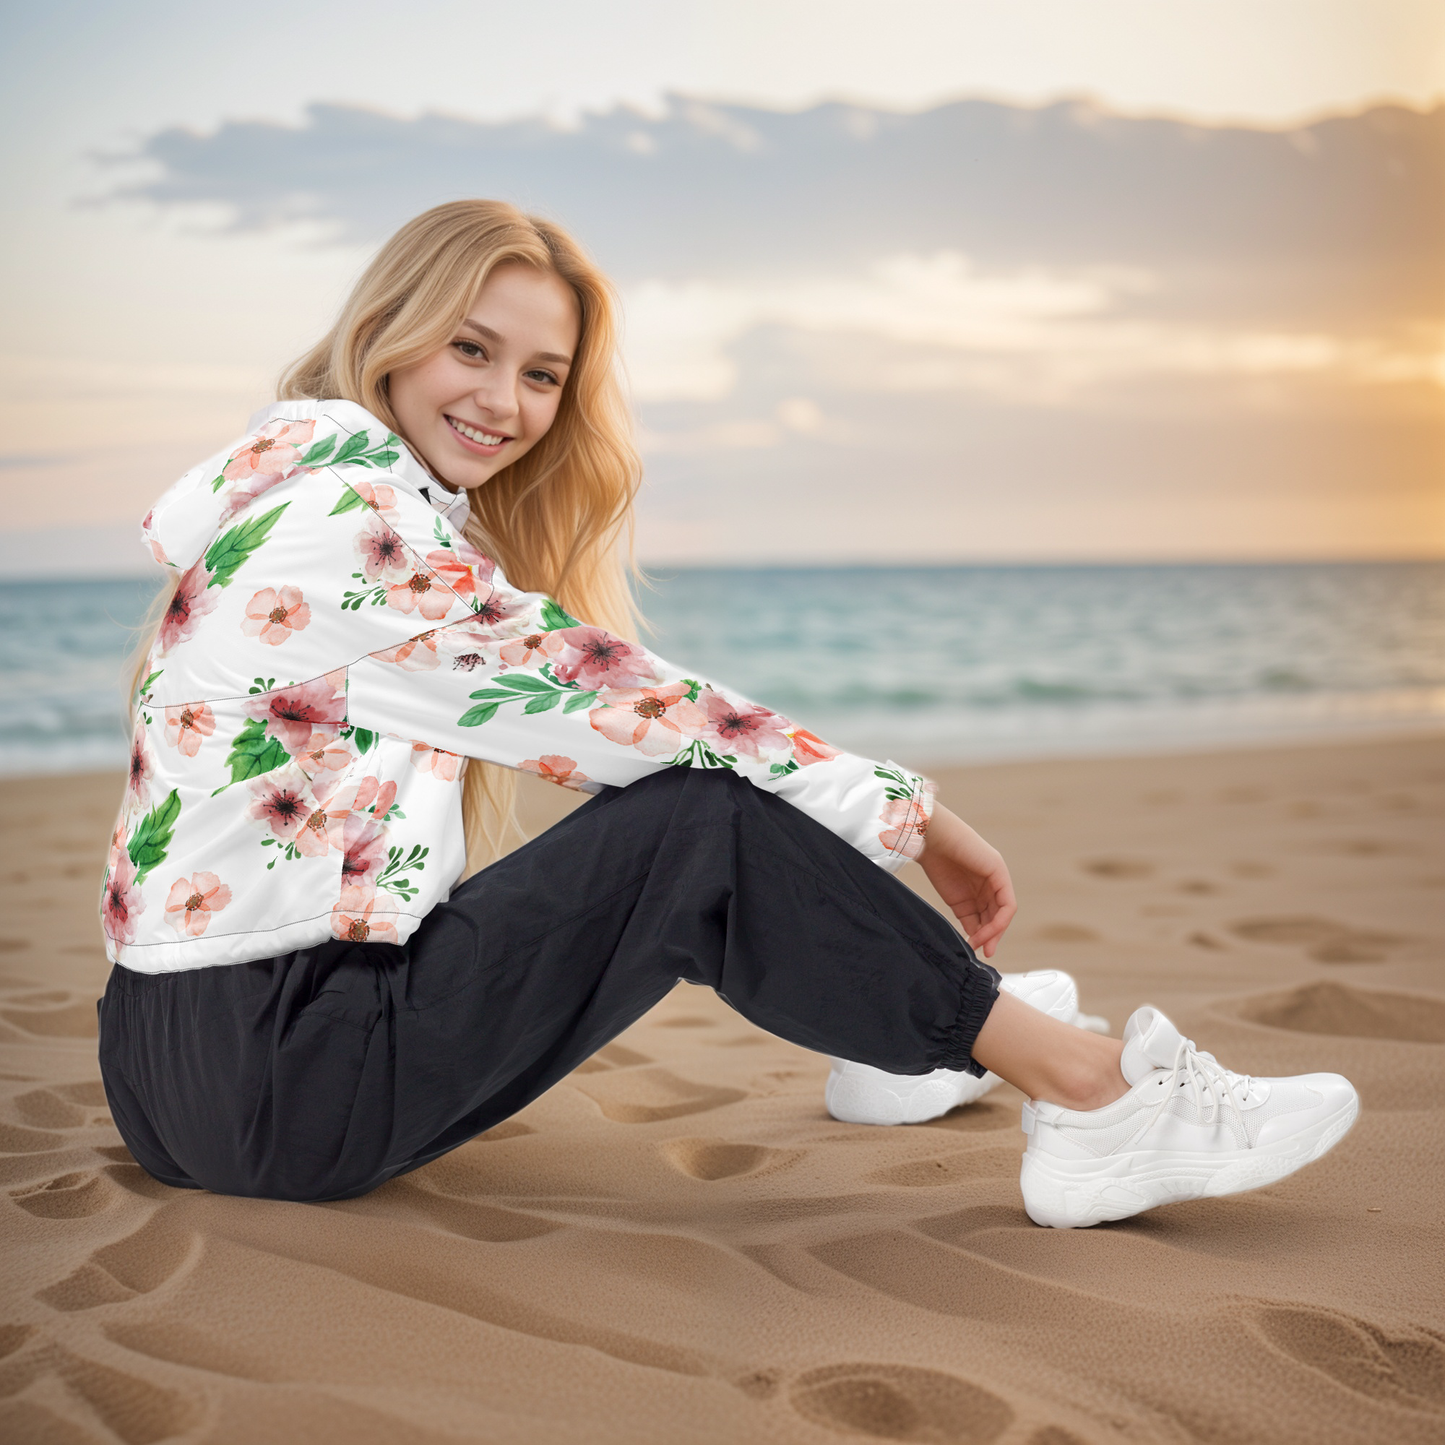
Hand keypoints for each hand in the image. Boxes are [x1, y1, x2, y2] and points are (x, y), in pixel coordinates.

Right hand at [916, 804, 1016, 958]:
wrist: (928, 837)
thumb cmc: (934, 861)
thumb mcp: (953, 898)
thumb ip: (966, 916)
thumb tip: (973, 938)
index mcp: (978, 886)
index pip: (988, 915)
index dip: (984, 934)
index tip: (974, 948)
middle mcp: (990, 882)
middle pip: (996, 915)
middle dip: (991, 936)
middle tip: (982, 952)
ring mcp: (997, 877)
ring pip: (1003, 913)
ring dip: (994, 932)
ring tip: (982, 945)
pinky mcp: (1000, 873)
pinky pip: (1007, 904)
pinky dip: (999, 922)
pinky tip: (986, 932)